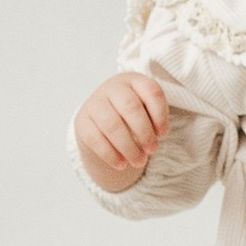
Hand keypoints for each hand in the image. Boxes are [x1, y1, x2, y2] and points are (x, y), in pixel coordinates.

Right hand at [76, 70, 171, 193]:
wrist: (102, 115)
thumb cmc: (133, 113)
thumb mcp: (147, 109)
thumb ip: (156, 118)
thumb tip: (157, 136)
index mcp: (134, 80)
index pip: (152, 91)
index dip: (160, 115)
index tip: (164, 135)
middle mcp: (113, 88)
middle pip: (131, 107)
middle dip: (145, 133)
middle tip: (152, 150)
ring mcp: (95, 103)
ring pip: (112, 125)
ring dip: (129, 147)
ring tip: (139, 162)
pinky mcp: (82, 121)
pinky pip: (95, 139)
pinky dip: (111, 155)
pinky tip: (121, 165)